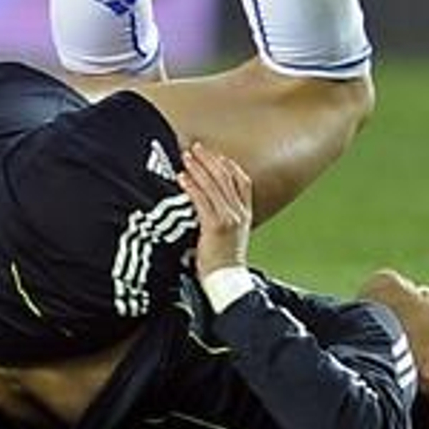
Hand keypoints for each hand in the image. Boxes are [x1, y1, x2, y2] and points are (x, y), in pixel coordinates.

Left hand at [177, 143, 253, 278]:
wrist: (226, 280)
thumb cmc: (222, 260)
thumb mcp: (230, 233)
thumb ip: (223, 215)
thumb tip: (207, 201)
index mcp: (245, 213)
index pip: (242, 181)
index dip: (228, 164)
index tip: (215, 154)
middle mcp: (239, 213)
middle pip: (226, 177)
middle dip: (209, 159)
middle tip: (195, 147)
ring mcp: (229, 218)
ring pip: (213, 185)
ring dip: (198, 167)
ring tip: (186, 156)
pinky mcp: (215, 226)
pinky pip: (202, 200)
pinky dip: (192, 186)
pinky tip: (183, 177)